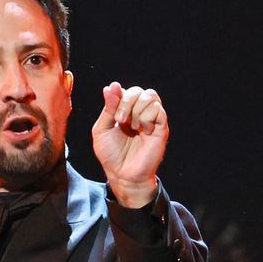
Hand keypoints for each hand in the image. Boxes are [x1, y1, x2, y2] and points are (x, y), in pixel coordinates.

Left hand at [91, 82, 167, 208]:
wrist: (122, 175)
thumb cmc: (111, 155)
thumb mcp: (102, 130)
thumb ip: (107, 108)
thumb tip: (111, 86)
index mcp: (124, 112)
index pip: (125, 91)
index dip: (118, 95)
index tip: (113, 112)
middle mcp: (139, 113)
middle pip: (138, 90)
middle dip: (127, 101)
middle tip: (120, 119)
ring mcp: (151, 119)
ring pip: (150, 95)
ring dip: (137, 109)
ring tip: (132, 127)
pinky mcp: (161, 127)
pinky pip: (158, 109)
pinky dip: (146, 117)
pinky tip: (142, 130)